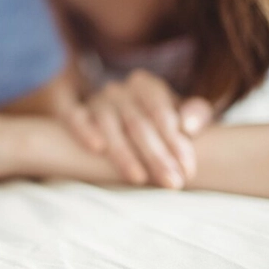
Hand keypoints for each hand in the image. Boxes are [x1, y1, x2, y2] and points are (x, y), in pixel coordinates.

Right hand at [64, 70, 212, 187]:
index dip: (175, 142)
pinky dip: (85, 131)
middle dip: (156, 156)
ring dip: (124, 154)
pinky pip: (74, 118)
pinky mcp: (73, 112)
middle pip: (138, 123)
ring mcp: (94, 101)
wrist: (117, 118)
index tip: (187, 170)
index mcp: (146, 85)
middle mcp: (118, 90)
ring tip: (139, 179)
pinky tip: (97, 148)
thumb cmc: (157, 121)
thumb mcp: (181, 113)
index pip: (162, 112)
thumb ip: (196, 114)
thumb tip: (189, 126)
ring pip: (109, 125)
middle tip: (171, 183)